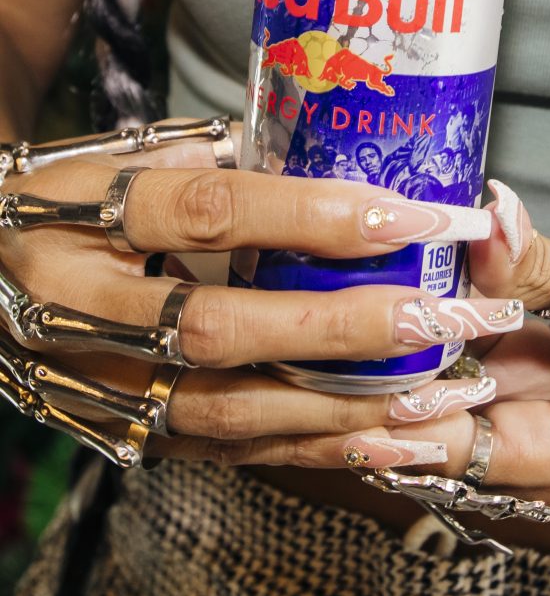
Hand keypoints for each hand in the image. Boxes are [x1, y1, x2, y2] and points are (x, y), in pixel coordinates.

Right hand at [0, 120, 520, 468]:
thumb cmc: (57, 205)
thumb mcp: (110, 161)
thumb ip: (208, 156)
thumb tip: (320, 144)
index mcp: (81, 217)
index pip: (212, 211)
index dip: (316, 215)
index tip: (411, 215)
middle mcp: (85, 308)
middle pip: (225, 325)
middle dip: (346, 325)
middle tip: (446, 316)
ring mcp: (100, 382)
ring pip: (229, 405)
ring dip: (343, 404)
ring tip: (440, 392)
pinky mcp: (123, 428)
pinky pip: (225, 450)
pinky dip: (312, 451)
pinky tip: (387, 444)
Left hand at [342, 180, 549, 512]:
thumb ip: (536, 264)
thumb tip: (479, 218)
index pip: (437, 445)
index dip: (377, 404)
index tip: (329, 362)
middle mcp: (533, 462)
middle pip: (425, 433)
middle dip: (369, 386)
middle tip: (307, 338)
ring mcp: (531, 433)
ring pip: (441, 406)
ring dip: (396, 366)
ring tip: (332, 323)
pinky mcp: (533, 402)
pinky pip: (468, 381)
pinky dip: (435, 351)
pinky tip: (395, 315)